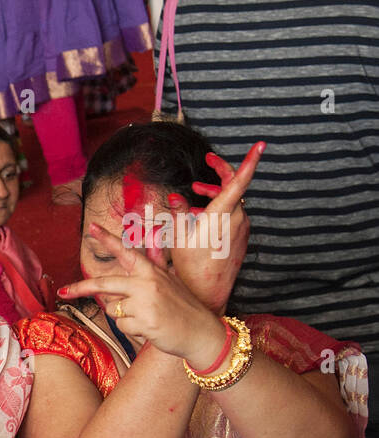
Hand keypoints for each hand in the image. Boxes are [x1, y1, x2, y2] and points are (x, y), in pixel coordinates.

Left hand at [59, 225, 227, 367]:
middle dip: (80, 288)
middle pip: (105, 283)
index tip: (92, 228)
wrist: (203, 333)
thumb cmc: (184, 308)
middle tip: (63, 291)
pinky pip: (122, 326)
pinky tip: (149, 328)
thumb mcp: (171, 281)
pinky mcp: (146, 322)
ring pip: (114, 309)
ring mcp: (146, 302)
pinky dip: (132, 330)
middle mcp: (147, 283)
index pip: (127, 252)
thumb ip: (156, 263)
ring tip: (147, 317)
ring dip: (125, 316)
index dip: (108, 239)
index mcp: (151, 272)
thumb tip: (154, 238)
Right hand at [166, 141, 263, 313]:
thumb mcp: (178, 237)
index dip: (250, 161)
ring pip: (231, 201)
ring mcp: (241, 228)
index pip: (239, 181)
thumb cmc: (192, 267)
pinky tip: (200, 216)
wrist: (210, 292)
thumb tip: (176, 197)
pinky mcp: (241, 236)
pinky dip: (218, 208)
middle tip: (208, 161)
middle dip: (219, 172)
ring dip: (213, 193)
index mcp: (222, 214)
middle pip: (233, 186)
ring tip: (194, 194)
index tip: (260, 145)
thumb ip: (178, 212)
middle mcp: (237, 218)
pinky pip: (232, 214)